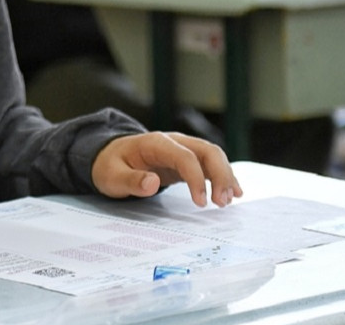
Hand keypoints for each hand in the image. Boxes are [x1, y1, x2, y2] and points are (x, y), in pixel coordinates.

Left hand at [91, 132, 241, 207]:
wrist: (110, 156)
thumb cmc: (111, 165)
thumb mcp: (111, 176)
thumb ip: (131, 180)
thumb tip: (151, 184)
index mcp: (156, 143)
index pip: (185, 156)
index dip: (196, 178)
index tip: (201, 203)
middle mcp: (174, 142)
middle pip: (206, 151)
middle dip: (220, 175)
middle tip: (223, 202)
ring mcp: (182, 149)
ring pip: (213, 156)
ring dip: (225, 176)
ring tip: (228, 201)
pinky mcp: (186, 160)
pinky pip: (210, 165)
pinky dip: (223, 177)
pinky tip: (234, 192)